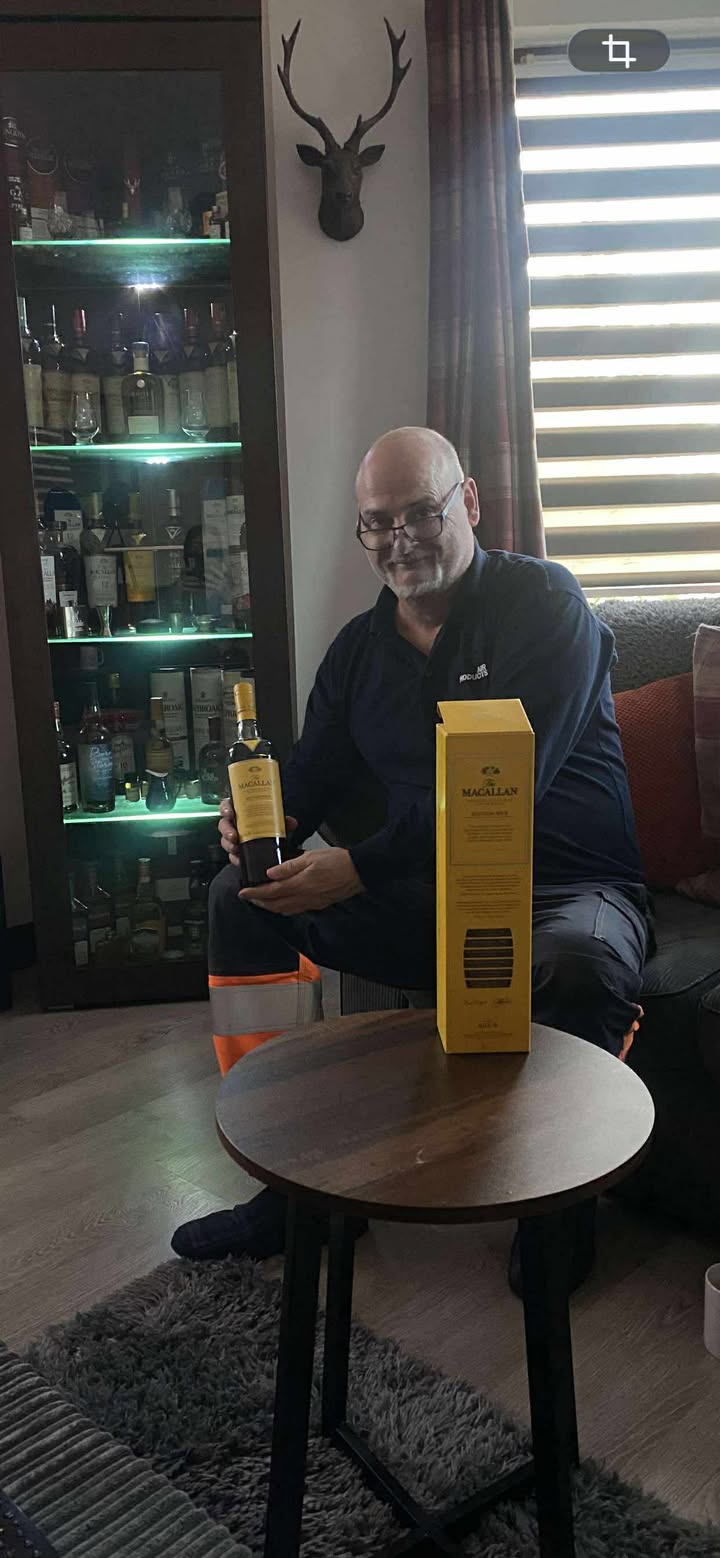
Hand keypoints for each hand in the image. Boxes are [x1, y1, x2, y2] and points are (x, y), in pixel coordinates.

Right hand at [219, 797, 297, 868]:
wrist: (273, 846)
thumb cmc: (269, 828)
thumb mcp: (277, 823)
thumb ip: (283, 822)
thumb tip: (291, 822)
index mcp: (241, 812)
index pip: (228, 806)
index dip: (225, 808)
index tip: (229, 813)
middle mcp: (234, 825)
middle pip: (224, 824)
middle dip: (226, 830)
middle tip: (233, 836)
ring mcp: (233, 839)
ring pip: (225, 841)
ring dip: (229, 845)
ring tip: (236, 849)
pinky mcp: (236, 852)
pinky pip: (232, 856)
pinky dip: (235, 858)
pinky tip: (240, 859)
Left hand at [240, 847, 363, 914]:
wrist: (358, 872)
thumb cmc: (337, 861)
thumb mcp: (310, 857)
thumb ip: (289, 866)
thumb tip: (270, 872)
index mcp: (300, 884)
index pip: (271, 892)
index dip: (255, 893)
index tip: (243, 892)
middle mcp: (303, 898)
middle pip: (275, 905)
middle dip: (259, 902)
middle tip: (248, 897)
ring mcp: (311, 903)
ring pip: (284, 910)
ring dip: (270, 906)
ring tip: (261, 900)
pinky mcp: (317, 904)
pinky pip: (295, 910)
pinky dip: (283, 908)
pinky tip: (281, 902)